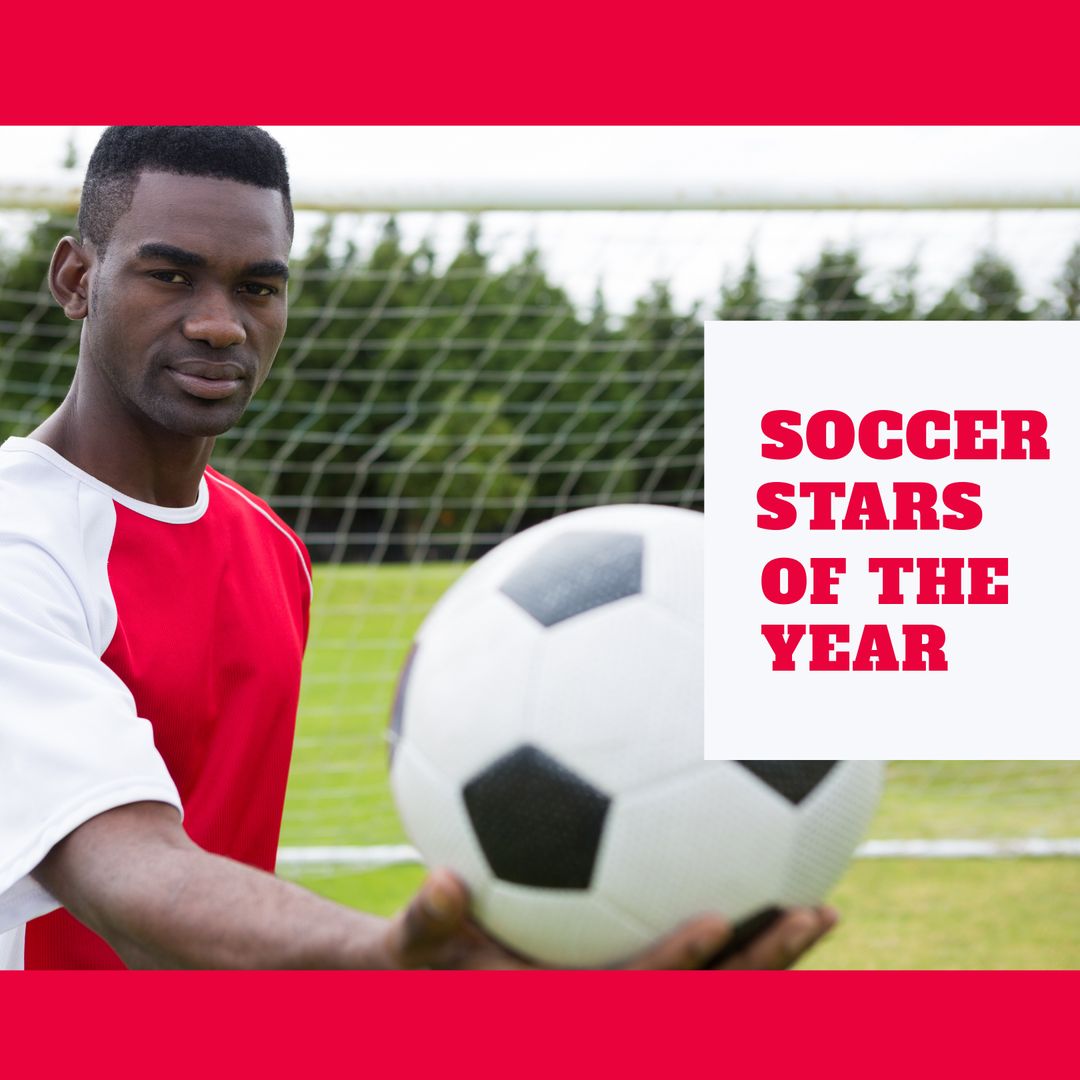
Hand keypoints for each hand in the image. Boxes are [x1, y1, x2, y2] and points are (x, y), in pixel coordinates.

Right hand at [382, 869, 836, 969]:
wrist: (438, 999)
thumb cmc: (420, 970)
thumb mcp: (408, 950)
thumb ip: (425, 921)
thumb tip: (441, 880)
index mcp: (567, 1015)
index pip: (635, 999)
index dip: (676, 964)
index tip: (718, 917)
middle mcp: (609, 1014)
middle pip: (704, 1005)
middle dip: (763, 965)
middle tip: (817, 908)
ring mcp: (627, 999)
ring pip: (716, 990)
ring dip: (772, 954)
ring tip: (823, 902)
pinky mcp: (630, 978)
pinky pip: (697, 962)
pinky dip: (741, 931)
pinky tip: (766, 872)